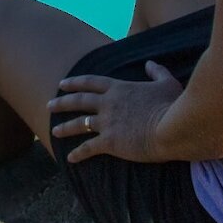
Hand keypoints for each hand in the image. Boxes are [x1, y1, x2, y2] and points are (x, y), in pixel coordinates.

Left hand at [47, 61, 184, 163]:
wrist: (171, 128)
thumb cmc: (173, 105)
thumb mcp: (166, 83)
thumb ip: (157, 72)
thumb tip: (150, 64)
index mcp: (119, 88)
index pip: (90, 82)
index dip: (75, 82)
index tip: (62, 84)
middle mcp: (108, 104)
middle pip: (78, 101)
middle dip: (61, 102)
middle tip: (49, 105)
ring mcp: (107, 123)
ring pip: (79, 124)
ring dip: (64, 127)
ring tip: (53, 131)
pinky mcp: (110, 142)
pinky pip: (88, 148)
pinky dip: (78, 153)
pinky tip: (70, 158)